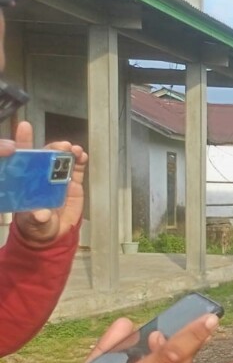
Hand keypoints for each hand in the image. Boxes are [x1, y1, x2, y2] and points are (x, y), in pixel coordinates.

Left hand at [7, 122, 88, 248]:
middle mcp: (40, 176)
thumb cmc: (36, 227)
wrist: (54, 235)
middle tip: (62, 146)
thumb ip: (36, 219)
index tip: (25, 127)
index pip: (21, 158)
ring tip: (74, 150)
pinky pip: (76, 169)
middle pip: (44, 156)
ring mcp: (56, 179)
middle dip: (51, 148)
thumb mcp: (33, 225)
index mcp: (25, 182)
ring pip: (60, 160)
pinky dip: (79, 161)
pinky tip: (82, 156)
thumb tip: (41, 214)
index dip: (22, 142)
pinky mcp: (72, 184)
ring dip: (66, 152)